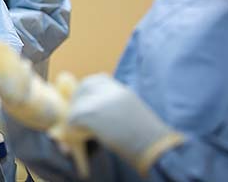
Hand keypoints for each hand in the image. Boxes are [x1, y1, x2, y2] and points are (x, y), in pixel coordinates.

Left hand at [67, 74, 183, 176]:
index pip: (99, 79)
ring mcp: (100, 100)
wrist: (154, 148)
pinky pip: (73, 118)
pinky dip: (75, 128)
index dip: (89, 89)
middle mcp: (110, 92)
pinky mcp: (91, 113)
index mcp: (122, 91)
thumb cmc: (149, 137)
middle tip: (79, 116)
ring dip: (77, 116)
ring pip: (77, 104)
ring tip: (85, 130)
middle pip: (84, 86)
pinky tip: (85, 136)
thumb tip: (103, 110)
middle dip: (78, 99)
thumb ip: (118, 105)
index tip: (87, 101)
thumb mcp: (135, 113)